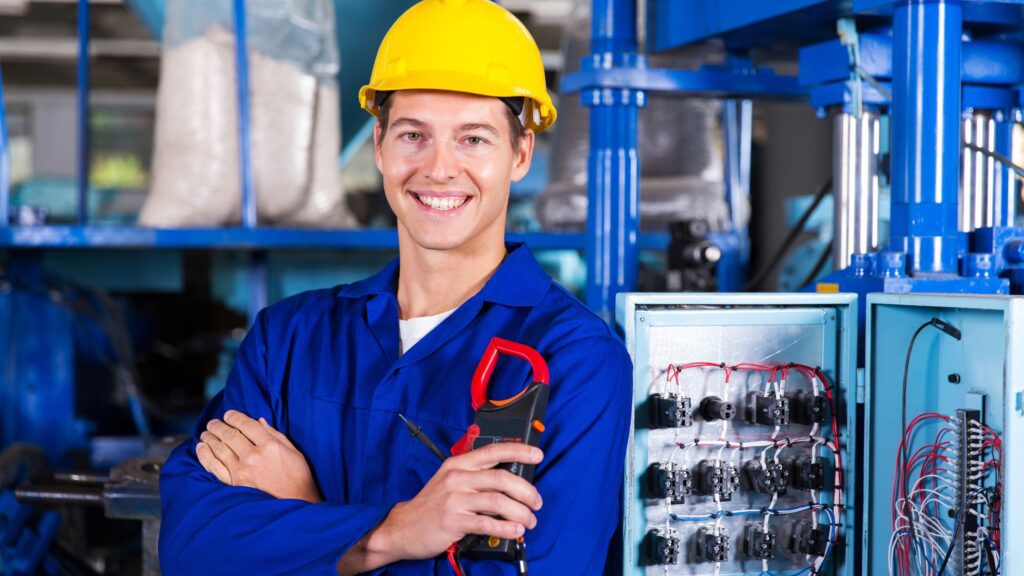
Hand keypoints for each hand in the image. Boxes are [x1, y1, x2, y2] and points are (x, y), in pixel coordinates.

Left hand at [196, 410, 321, 503]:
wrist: (295, 503)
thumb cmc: (297, 477)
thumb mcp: (293, 451)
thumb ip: (275, 435)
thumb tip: (259, 421)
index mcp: (270, 445)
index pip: (247, 425)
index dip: (235, 417)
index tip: (228, 414)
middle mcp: (253, 456)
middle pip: (230, 435)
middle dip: (219, 426)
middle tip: (213, 422)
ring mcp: (242, 471)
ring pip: (220, 449)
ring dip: (210, 438)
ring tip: (205, 433)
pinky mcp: (234, 484)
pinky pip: (214, 467)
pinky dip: (206, 455)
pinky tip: (201, 448)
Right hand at [342, 442, 543, 572]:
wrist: (402, 527)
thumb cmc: (432, 504)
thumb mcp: (450, 481)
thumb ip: (476, 476)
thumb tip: (511, 479)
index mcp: (458, 463)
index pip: (494, 450)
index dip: (519, 451)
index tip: (537, 456)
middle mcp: (457, 478)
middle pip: (502, 478)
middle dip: (526, 491)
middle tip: (536, 502)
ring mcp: (454, 499)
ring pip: (498, 501)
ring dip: (520, 512)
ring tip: (529, 521)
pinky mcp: (453, 521)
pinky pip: (487, 523)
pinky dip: (506, 528)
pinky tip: (515, 531)